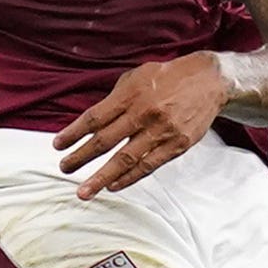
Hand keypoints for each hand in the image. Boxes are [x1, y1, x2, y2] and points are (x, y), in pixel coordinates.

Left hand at [55, 55, 232, 198]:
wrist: (209, 82)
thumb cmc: (168, 78)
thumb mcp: (137, 76)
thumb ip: (116, 98)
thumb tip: (93, 121)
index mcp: (130, 95)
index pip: (95, 118)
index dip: (73, 133)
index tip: (57, 146)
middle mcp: (144, 114)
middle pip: (105, 141)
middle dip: (81, 157)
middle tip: (64, 169)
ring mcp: (161, 131)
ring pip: (125, 159)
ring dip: (101, 177)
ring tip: (84, 191)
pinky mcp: (177, 145)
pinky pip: (149, 166)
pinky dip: (129, 178)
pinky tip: (113, 186)